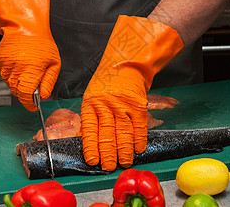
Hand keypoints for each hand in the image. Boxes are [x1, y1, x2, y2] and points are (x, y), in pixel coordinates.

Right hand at [0, 0, 60, 110]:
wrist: (25, 26)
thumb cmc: (42, 43)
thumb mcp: (54, 63)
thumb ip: (49, 82)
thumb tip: (43, 97)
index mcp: (30, 70)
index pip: (25, 95)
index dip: (29, 104)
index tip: (33, 107)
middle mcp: (15, 68)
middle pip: (17, 91)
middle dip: (25, 92)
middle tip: (34, 83)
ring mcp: (4, 64)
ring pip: (9, 84)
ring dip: (18, 82)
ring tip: (27, 68)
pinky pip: (3, 74)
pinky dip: (10, 73)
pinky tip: (19, 63)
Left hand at [81, 15, 183, 170]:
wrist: (125, 61)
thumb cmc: (107, 82)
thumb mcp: (93, 95)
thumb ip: (93, 117)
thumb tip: (93, 142)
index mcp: (91, 103)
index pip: (89, 129)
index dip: (91, 147)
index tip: (93, 161)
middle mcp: (105, 103)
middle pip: (107, 133)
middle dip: (108, 154)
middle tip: (109, 167)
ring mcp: (123, 103)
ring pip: (123, 132)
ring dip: (124, 151)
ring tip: (124, 162)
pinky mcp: (137, 103)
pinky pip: (139, 125)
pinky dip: (140, 138)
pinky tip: (139, 149)